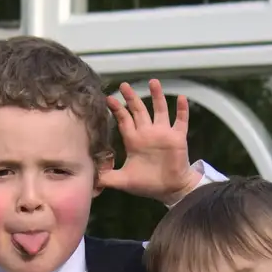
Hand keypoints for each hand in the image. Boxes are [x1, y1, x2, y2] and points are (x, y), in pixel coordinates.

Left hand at [100, 80, 195, 202]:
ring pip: (160, 110)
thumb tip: (89, 178)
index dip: (117, 109)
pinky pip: (181, 121)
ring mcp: (163, 134)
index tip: (109, 98)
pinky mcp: (177, 138)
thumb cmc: (148, 184)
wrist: (170, 190)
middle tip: (124, 85)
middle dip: (132, 98)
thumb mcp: (123, 181)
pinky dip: (182, 110)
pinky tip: (181, 98)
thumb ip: (107, 177)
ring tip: (153, 81)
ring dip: (157, 96)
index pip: (124, 120)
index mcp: (134, 140)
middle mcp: (148, 133)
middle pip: (139, 110)